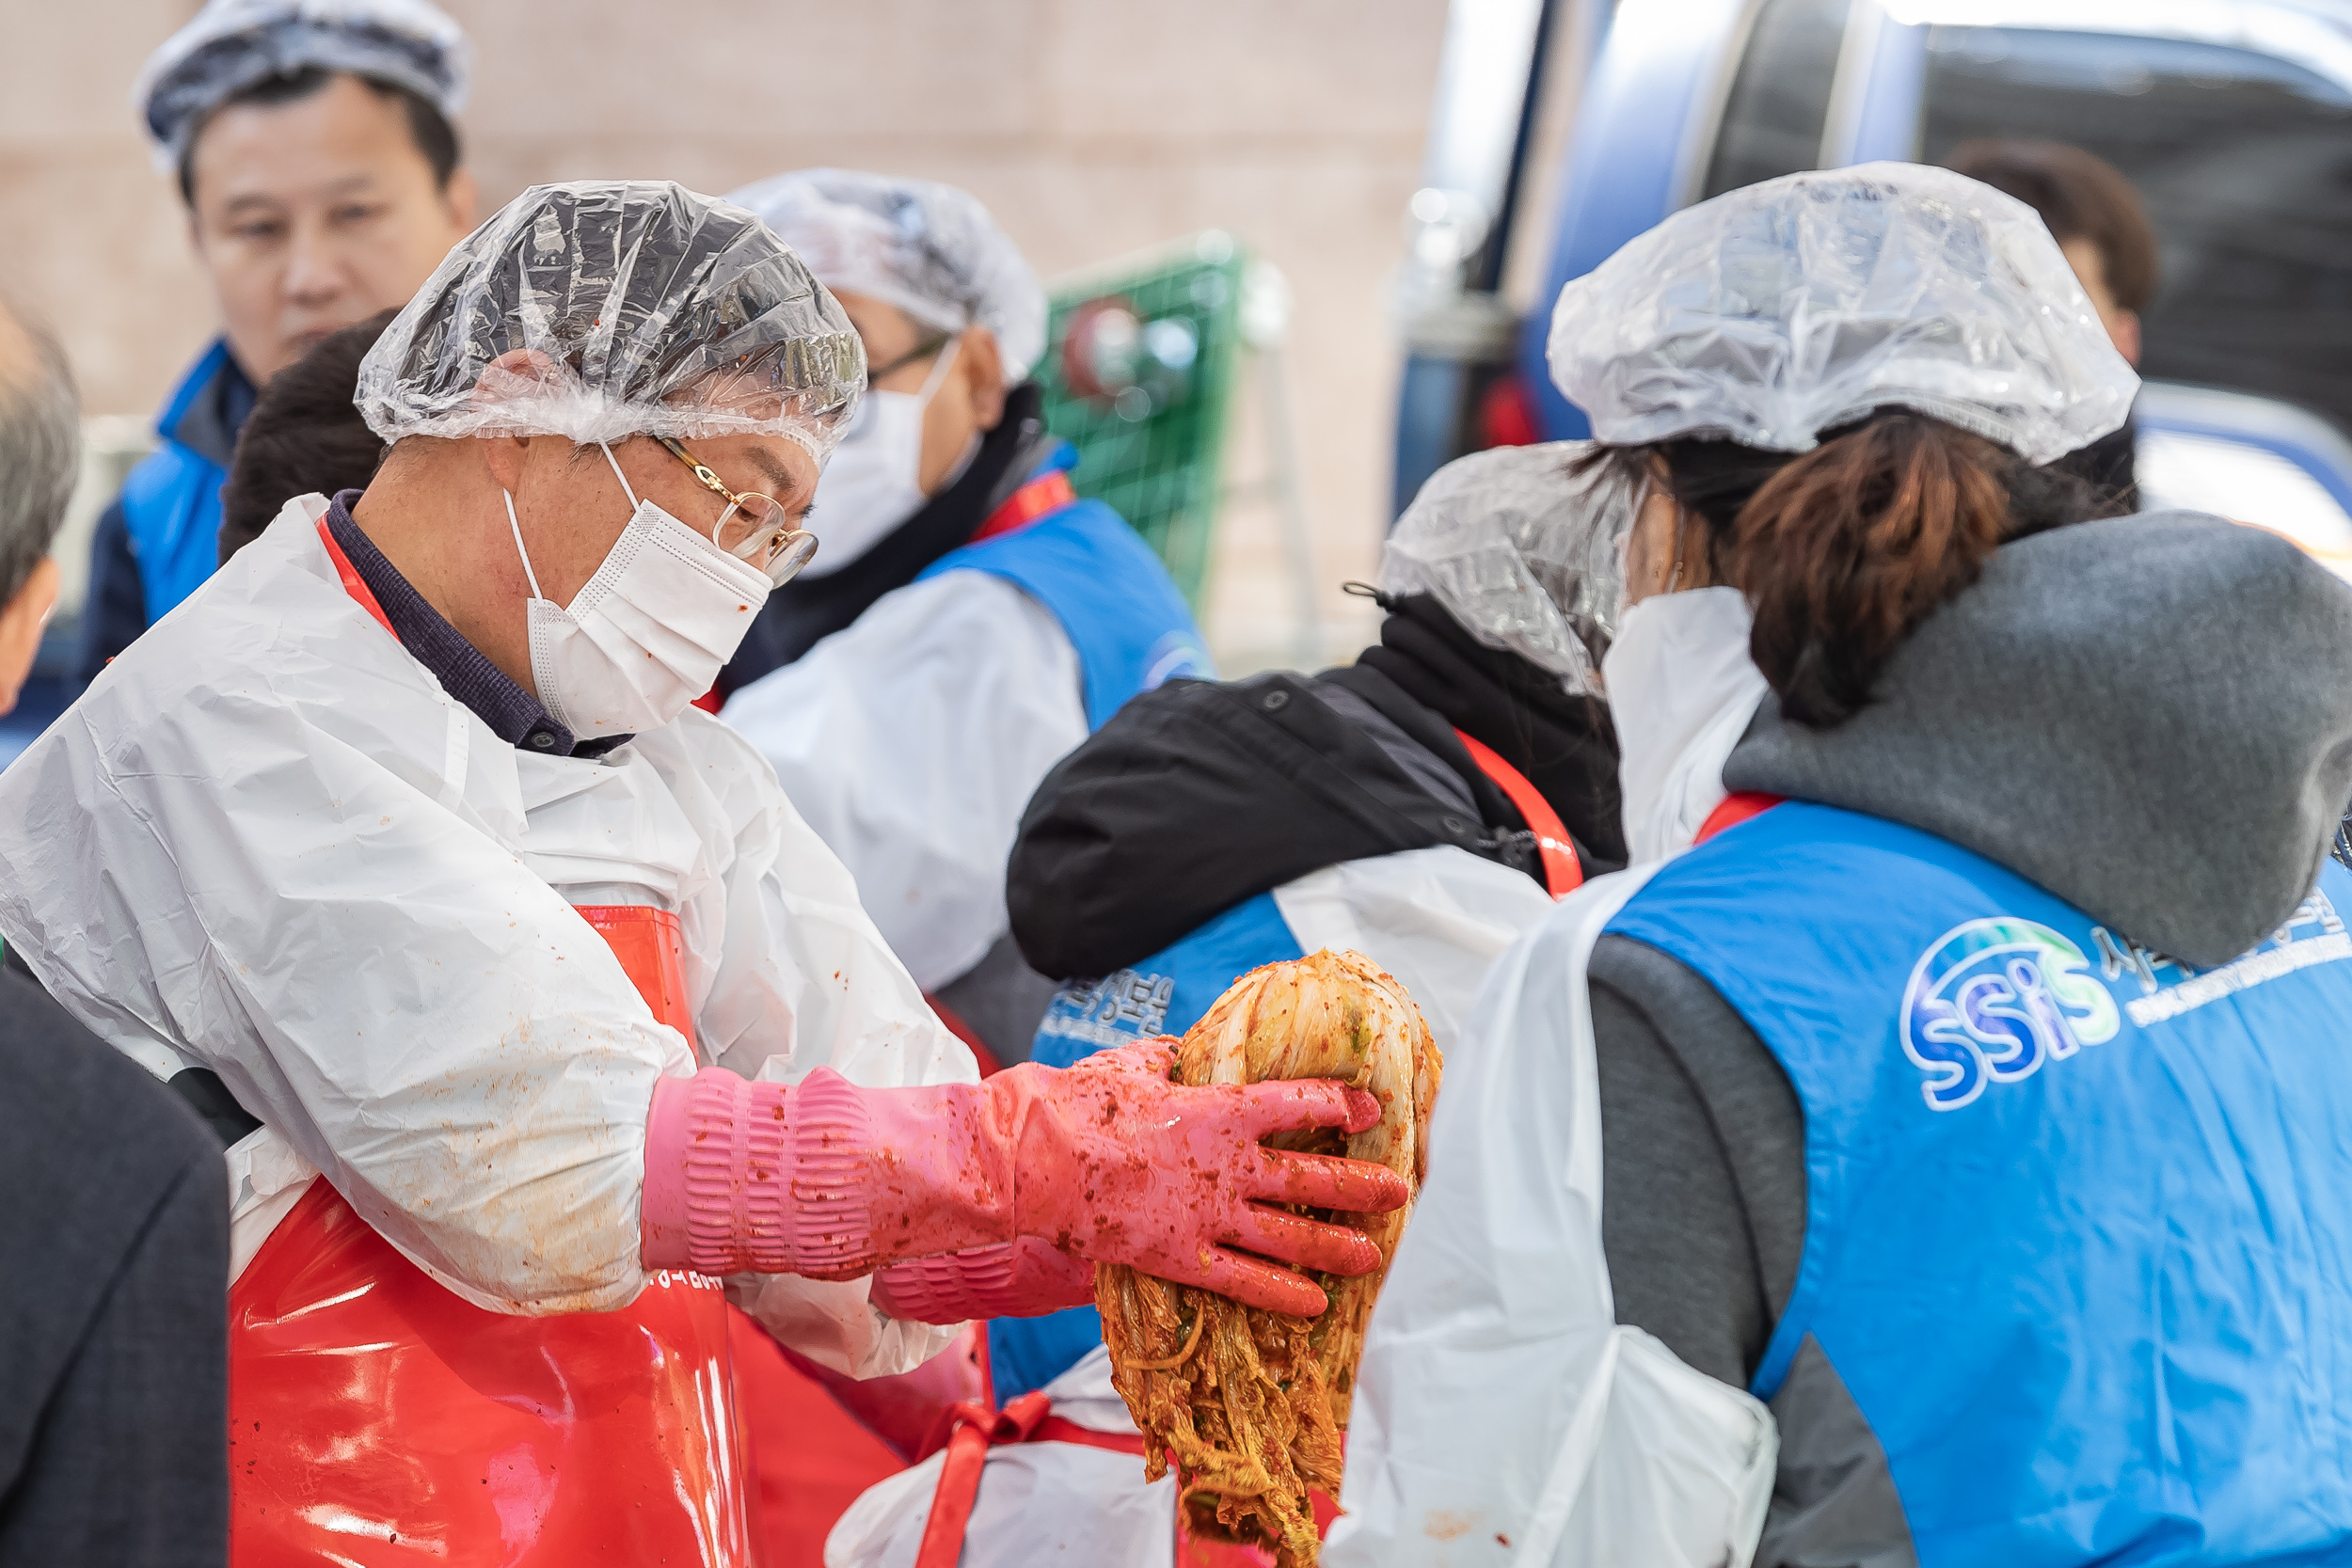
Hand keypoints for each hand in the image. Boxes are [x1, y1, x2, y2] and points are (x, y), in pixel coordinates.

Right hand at [1006, 1041, 1406, 1314]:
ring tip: (1372, 1254)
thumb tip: (1181, 1051)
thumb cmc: (1082, 1103)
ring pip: (1290, 1236)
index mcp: (1219, 1109)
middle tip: (1398, 1192)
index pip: (1299, 1103)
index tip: (1370, 1109)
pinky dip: (1281, 1295)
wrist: (1040, 1159)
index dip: (1341, 1105)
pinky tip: (1313, 1304)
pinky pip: (1244, 1282)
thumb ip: (1169, 1060)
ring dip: (1336, 1246)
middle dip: (1361, 1186)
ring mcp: (1209, 1216)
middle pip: (1311, 1177)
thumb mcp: (1133, 1065)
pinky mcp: (1183, 1256)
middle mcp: (1228, 1165)